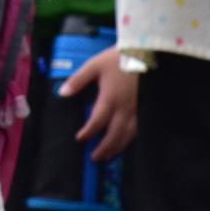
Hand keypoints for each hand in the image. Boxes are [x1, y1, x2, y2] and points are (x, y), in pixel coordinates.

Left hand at [63, 45, 138, 162]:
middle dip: (104, 148)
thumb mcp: (94, 65)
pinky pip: (138, 129)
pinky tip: (125, 143)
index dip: (88, 132)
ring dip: (118, 147)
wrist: (147, 52)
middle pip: (115, 134)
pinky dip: (130, 139)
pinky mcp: (146, 108)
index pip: (98, 121)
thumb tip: (62, 93)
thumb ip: (78, 80)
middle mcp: (126, 108)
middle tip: (94, 158)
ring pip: (128, 135)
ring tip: (108, 156)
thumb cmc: (118, 58)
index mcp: (111, 98)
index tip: (80, 139)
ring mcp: (138, 109)